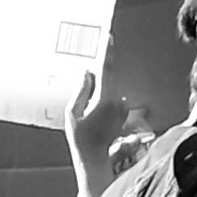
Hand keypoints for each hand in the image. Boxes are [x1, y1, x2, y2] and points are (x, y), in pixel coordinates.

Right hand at [61, 62, 130, 196]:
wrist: (94, 158)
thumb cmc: (81, 138)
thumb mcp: (72, 112)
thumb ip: (81, 90)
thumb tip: (88, 73)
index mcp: (106, 98)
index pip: (108, 69)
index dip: (107, 52)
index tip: (109, 38)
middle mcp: (119, 100)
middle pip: (107, 79)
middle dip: (96, 81)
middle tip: (85, 95)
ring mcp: (123, 107)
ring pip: (109, 90)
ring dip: (99, 94)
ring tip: (88, 114)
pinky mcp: (124, 112)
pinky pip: (112, 99)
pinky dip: (103, 101)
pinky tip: (95, 116)